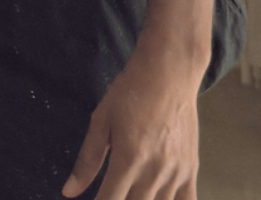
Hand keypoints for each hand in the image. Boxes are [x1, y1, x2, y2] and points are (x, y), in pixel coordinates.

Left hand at [63, 51, 203, 198]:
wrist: (169, 72)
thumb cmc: (131, 92)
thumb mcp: (101, 121)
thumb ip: (87, 160)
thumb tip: (69, 191)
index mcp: (128, 160)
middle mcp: (154, 171)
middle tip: (113, 193)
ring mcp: (176, 172)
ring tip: (131, 193)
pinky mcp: (191, 169)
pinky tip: (159, 199)